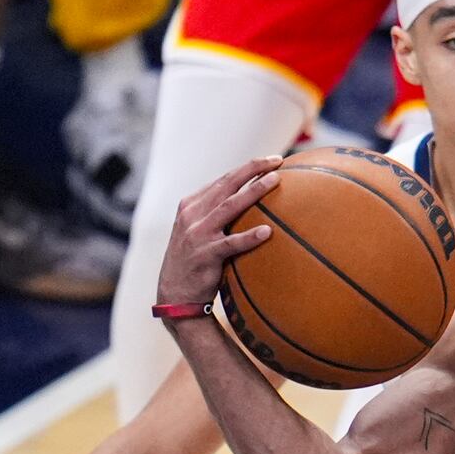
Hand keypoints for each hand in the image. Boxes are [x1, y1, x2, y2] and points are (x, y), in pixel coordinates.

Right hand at [155, 155, 282, 307]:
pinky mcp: (205, 255)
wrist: (176, 294)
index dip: (248, 167)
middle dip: (252, 169)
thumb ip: (218, 212)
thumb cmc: (196, 259)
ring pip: (229, 207)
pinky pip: (231, 244)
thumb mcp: (200, 229)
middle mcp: (192, 215)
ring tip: (276, 181)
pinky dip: (249, 237)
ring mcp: (197, 234)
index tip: (272, 159)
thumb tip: (253, 196)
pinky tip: (267, 231)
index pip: (224, 180)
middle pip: (227, 185)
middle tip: (278, 160)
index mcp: (192, 205)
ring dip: (253, 192)